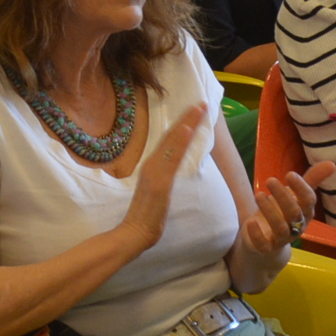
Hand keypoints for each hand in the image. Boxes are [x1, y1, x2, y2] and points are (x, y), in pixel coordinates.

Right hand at [117, 103, 205, 253]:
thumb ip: (162, 178)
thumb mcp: (156, 191)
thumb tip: (171, 170)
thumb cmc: (145, 216)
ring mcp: (156, 172)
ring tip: (199, 109)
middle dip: (188, 118)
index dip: (182, 125)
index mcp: (153, 166)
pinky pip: (172, 159)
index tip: (194, 111)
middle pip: (172, 136)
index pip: (169, 141)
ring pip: (173, 143)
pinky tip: (187, 130)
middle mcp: (152, 164)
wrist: (132, 233)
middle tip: (202, 103)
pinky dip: (179, 143)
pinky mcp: (160, 182)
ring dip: (187, 124)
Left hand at [235, 165, 316, 265]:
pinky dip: (257, 235)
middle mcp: (297, 227)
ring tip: (258, 195)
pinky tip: (250, 222)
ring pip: (280, 227)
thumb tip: (332, 163)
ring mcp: (282, 239)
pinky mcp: (267, 248)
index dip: (301, 188)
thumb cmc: (283, 213)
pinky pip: (264, 245)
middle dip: (283, 196)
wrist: (267, 243)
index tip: (289, 174)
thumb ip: (312, 179)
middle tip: (270, 180)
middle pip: (294, 213)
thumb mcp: (296, 196)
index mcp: (305, 212)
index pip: (308, 200)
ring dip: (269, 211)